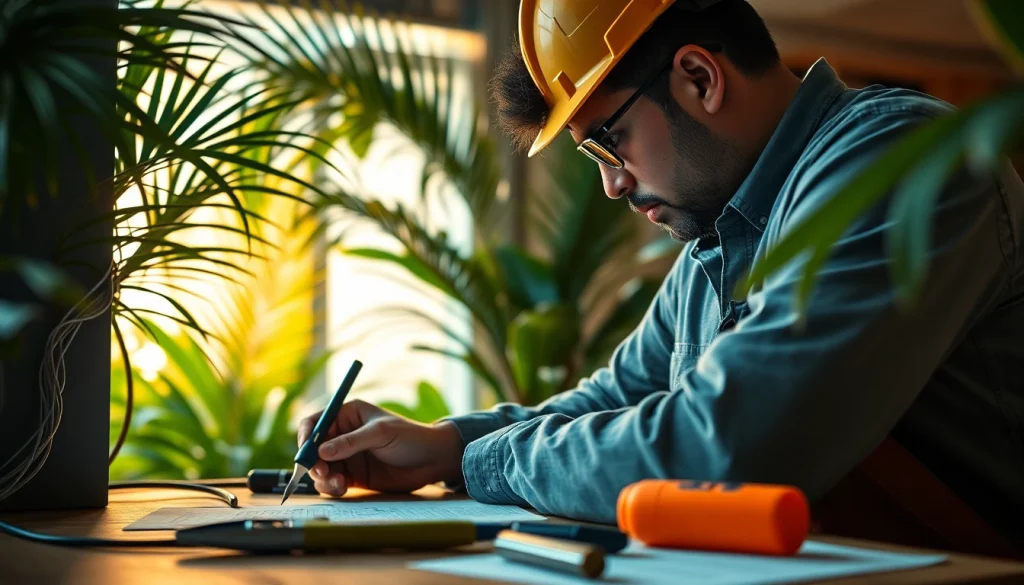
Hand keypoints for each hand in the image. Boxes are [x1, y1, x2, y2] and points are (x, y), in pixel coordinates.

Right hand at [296, 399, 464, 496]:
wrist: (432, 460)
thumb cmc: (410, 437)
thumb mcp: (381, 434)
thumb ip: (351, 442)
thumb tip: (322, 451)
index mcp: (348, 415)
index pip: (315, 422)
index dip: (306, 436)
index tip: (305, 452)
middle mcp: (343, 435)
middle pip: (313, 449)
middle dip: (312, 462)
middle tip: (320, 472)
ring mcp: (346, 457)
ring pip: (320, 468)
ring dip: (322, 478)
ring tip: (338, 483)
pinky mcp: (353, 476)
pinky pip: (332, 482)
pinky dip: (331, 487)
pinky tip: (342, 488)